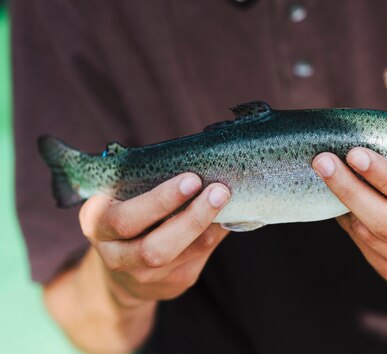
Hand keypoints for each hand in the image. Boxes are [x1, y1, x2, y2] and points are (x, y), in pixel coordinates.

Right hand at [79, 173, 229, 306]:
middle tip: (218, 191)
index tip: (192, 180)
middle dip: (191, 218)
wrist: (120, 273)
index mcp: (97, 225)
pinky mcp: (172, 283)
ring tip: (227, 200)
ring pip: (182, 255)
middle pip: (154, 248)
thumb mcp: (120, 200)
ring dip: (209, 226)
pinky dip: (216, 235)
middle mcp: (117, 257)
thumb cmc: (127, 218)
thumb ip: (146, 185)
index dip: (160, 201)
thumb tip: (199, 164)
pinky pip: (199, 258)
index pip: (125, 219)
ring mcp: (144, 276)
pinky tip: (228, 217)